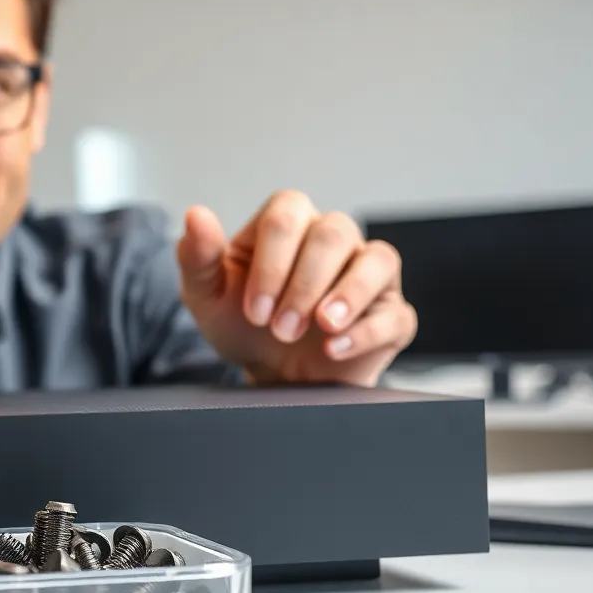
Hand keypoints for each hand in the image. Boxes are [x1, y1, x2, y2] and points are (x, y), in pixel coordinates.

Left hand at [175, 190, 415, 386]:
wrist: (268, 377)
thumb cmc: (242, 327)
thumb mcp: (206, 297)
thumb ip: (197, 257)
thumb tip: (196, 215)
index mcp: (286, 227)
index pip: (287, 214)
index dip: (272, 261)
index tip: (254, 310)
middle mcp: (332, 241)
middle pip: (333, 232)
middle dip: (303, 285)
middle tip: (280, 328)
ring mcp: (368, 276)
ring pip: (378, 259)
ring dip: (347, 294)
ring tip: (321, 326)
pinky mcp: (390, 316)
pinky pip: (395, 313)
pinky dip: (366, 331)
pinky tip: (334, 348)